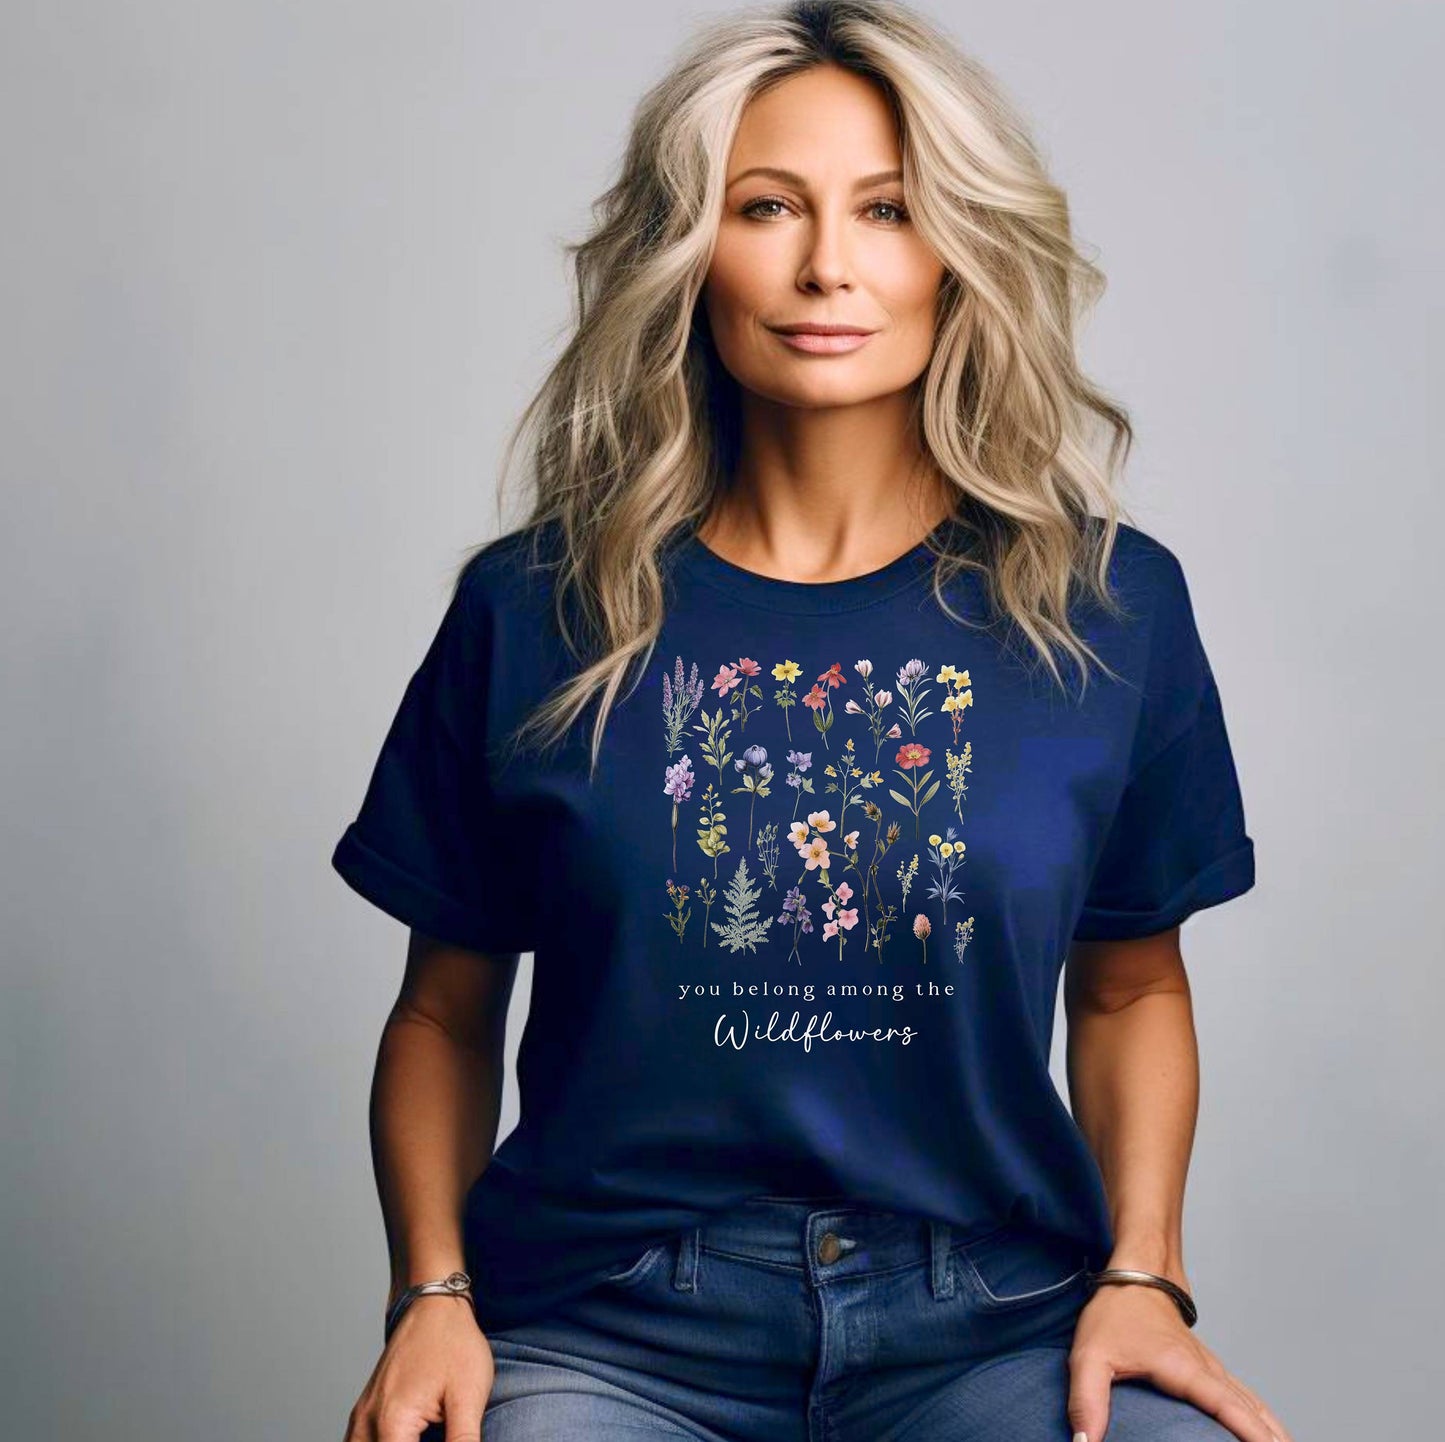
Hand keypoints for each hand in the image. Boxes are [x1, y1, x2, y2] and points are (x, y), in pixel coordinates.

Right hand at [344, 1293, 492, 1440]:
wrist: (434, 1304)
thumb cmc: (453, 1343)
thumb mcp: (468, 1396)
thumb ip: (464, 1441)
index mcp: (393, 1423)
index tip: (442, 1441)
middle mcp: (367, 1422)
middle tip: (435, 1437)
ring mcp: (361, 1416)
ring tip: (422, 1438)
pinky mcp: (364, 1410)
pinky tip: (402, 1441)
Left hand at [1066, 1280, 1293, 1441]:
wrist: (1136, 1273)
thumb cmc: (1114, 1311)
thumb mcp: (1089, 1355)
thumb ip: (1087, 1398)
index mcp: (1184, 1369)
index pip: (1228, 1408)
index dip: (1253, 1434)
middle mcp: (1207, 1369)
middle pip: (1251, 1412)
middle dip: (1273, 1441)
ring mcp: (1212, 1367)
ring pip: (1253, 1404)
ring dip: (1273, 1432)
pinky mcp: (1209, 1368)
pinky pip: (1244, 1397)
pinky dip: (1261, 1418)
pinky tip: (1271, 1435)